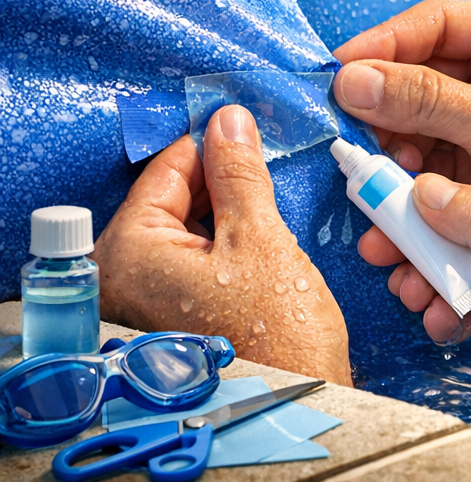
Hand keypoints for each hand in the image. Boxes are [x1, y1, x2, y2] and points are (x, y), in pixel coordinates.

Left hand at [94, 106, 351, 384]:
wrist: (293, 409)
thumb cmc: (275, 337)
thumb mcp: (261, 236)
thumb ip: (238, 172)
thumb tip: (228, 121)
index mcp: (128, 252)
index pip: (168, 166)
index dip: (216, 145)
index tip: (251, 134)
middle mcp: (119, 278)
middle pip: (171, 197)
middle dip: (220, 184)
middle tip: (266, 182)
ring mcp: (139, 302)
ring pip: (184, 226)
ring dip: (224, 214)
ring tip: (266, 222)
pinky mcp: (164, 318)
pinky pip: (188, 257)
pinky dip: (221, 244)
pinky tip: (256, 251)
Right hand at [334, 0, 470, 352]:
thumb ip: (425, 100)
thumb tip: (352, 78)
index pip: (432, 27)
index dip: (381, 46)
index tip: (335, 74)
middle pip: (409, 97)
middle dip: (381, 141)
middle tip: (357, 169)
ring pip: (408, 161)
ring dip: (392, 207)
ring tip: (386, 245)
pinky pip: (425, 210)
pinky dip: (417, 245)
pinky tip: (419, 276)